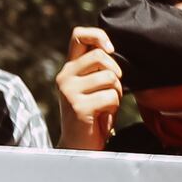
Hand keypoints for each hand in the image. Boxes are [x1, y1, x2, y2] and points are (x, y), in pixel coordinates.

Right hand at [56, 26, 125, 150]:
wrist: (79, 146)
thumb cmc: (93, 115)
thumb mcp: (94, 87)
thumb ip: (98, 68)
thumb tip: (112, 49)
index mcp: (70, 69)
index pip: (79, 35)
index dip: (98, 35)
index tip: (111, 48)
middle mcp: (65, 76)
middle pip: (101, 56)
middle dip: (116, 75)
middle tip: (110, 92)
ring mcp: (69, 91)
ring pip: (110, 78)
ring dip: (116, 94)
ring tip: (104, 106)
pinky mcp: (78, 106)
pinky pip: (111, 97)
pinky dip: (114, 108)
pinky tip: (102, 116)